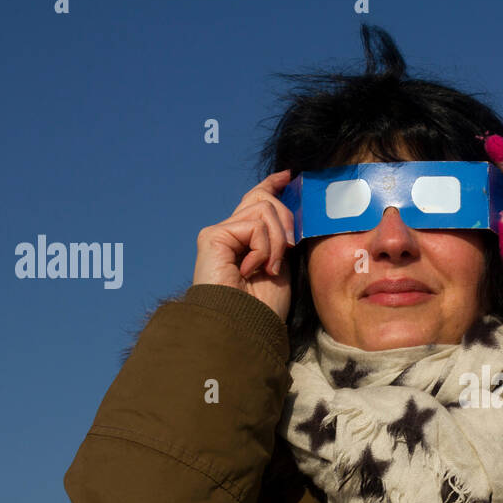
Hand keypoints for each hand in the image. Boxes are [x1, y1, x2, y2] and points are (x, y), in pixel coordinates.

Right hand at [192, 170, 296, 320]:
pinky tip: (253, 268)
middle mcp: (229, 233)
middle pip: (264, 200)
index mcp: (245, 239)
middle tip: (287, 250)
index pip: (256, 201)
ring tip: (269, 268)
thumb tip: (289, 205)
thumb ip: (280, 236)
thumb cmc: (264, 306)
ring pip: (264, 210)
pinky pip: (254, 225)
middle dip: (286, 221)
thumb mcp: (281, 263)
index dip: (272, 185)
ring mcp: (219, 233)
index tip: (289, 176)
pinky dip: (263, 247)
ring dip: (277, 241)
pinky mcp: (213, 236)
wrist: (245, 326)